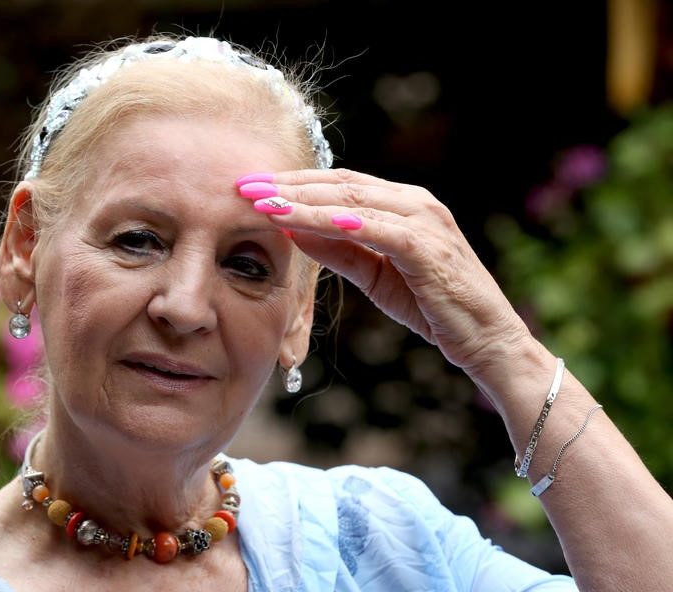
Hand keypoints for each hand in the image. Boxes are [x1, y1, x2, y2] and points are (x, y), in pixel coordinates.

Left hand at [239, 168, 531, 373]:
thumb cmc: (432, 305)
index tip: (250, 187)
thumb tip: (290, 228)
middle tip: (242, 187)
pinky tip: (307, 224)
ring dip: (303, 202)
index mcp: (401, 203)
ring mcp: (425, 221)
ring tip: (262, 203)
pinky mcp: (430, 248)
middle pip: (340, 186)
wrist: (487, 341)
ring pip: (353, 203)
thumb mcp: (374, 273)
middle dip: (288, 186)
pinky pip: (377, 230)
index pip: (338, 185)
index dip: (292, 184)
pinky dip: (340, 225)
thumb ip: (337, 249)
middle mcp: (415, 202)